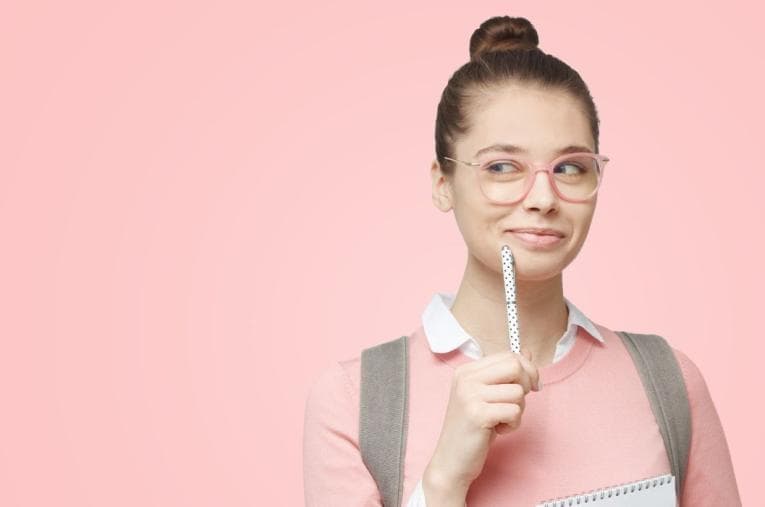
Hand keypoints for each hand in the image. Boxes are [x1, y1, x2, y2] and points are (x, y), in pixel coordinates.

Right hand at [422, 347, 540, 503]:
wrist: (451, 460)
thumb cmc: (472, 429)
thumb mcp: (486, 396)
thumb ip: (504, 374)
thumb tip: (527, 352)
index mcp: (466, 370)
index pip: (508, 356)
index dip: (527, 370)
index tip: (530, 386)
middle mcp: (465, 379)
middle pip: (515, 366)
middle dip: (527, 385)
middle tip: (517, 403)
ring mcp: (469, 395)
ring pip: (518, 392)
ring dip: (518, 411)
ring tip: (500, 420)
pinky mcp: (477, 414)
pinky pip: (514, 412)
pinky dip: (513, 425)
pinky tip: (498, 430)